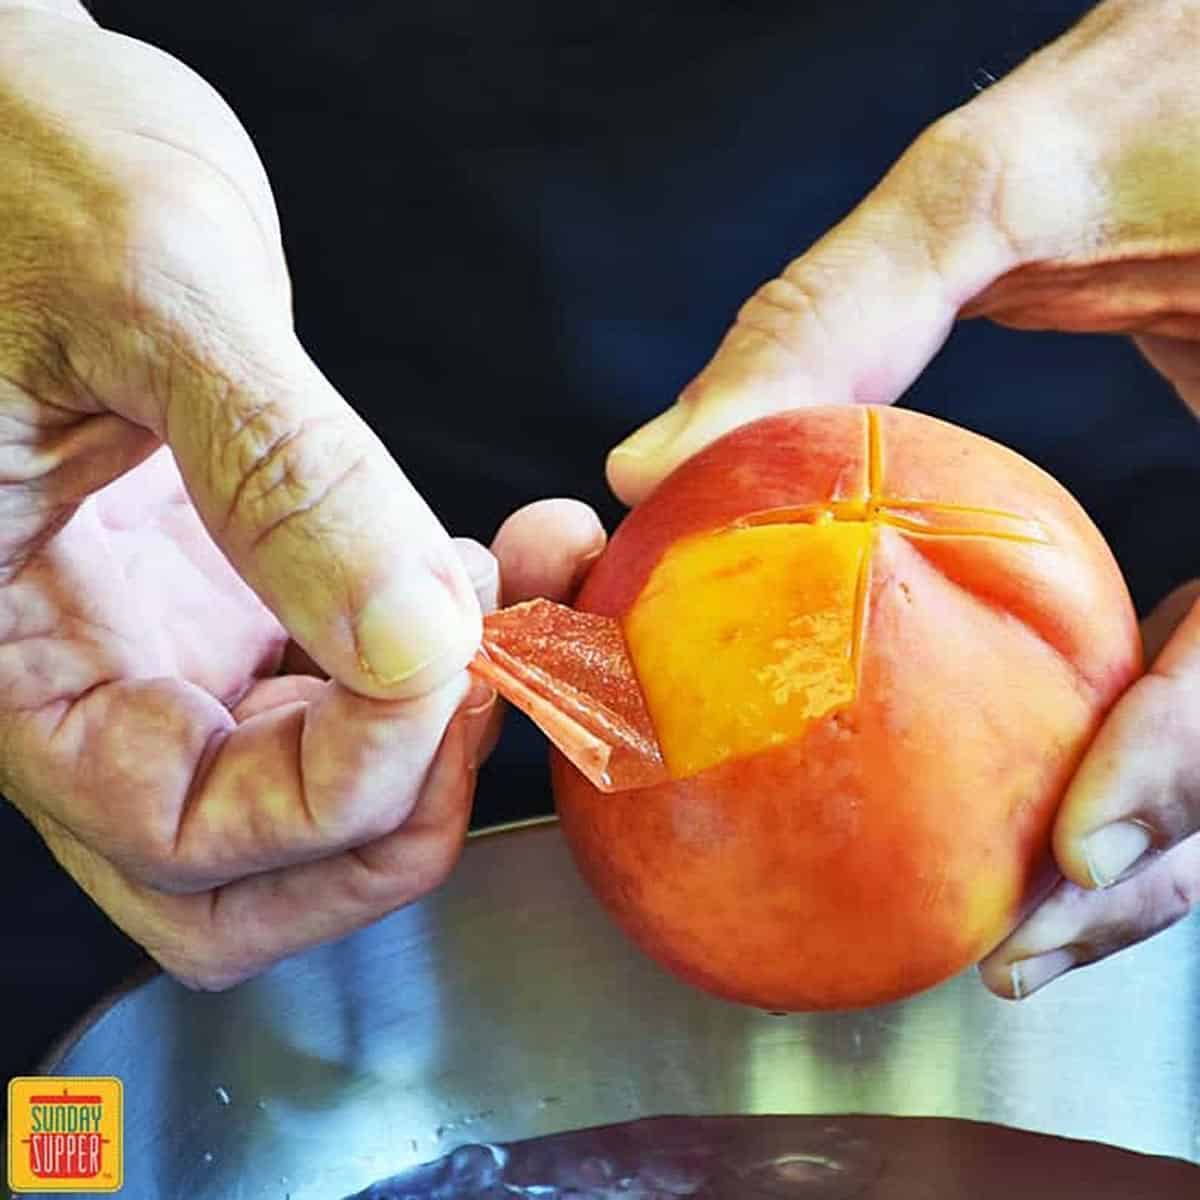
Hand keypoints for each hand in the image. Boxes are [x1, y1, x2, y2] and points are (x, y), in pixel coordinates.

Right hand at [0, 4, 604, 987]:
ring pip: (308, 805)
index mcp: (2, 652)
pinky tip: (484, 568)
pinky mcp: (232, 600)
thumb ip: (280, 474)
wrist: (23, 120)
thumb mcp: (152, 289)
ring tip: (510, 599)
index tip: (449, 658)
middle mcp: (81, 681)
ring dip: (434, 739)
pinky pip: (346, 696)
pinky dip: (434, 665)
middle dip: (391, 818)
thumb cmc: (24, 166)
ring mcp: (164, 649)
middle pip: (244, 880)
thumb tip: (410, 639)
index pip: (185, 832)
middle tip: (485, 691)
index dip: (344, 787)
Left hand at [604, 0, 1199, 989]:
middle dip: (1158, 865)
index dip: (1183, 778)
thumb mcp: (1011, 179)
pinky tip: (1039, 761)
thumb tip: (651, 464)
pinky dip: (1130, 726)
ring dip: (1146, 828)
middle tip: (1019, 939)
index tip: (1064, 861)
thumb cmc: (1176, 79)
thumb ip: (838, 308)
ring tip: (1028, 896)